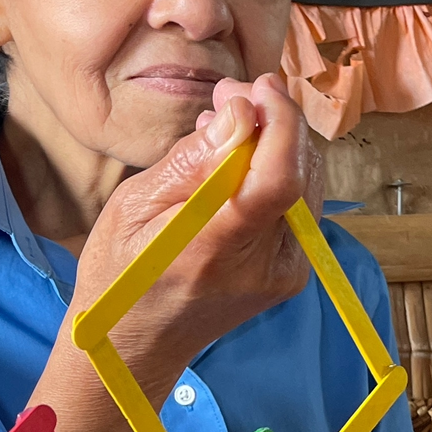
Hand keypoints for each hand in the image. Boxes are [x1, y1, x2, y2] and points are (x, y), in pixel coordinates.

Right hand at [66, 72, 321, 405]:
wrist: (137, 345)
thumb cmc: (121, 275)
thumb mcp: (133, 207)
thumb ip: (192, 161)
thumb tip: (240, 112)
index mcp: (215, 250)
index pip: (279, 179)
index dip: (280, 122)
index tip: (257, 87)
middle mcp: (263, 266)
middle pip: (303, 172)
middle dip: (277, 120)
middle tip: (234, 95)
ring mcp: (285, 273)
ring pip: (310, 182)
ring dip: (280, 141)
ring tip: (233, 122)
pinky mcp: (293, 271)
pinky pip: (303, 202)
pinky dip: (281, 168)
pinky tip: (244, 157)